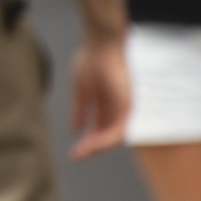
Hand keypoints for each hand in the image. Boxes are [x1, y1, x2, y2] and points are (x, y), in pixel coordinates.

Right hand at [68, 35, 129, 159]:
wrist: (101, 44)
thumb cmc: (90, 61)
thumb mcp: (80, 90)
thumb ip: (80, 110)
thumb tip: (75, 128)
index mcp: (108, 103)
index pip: (100, 128)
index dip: (87, 140)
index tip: (73, 150)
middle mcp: (118, 108)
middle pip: (106, 134)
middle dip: (90, 147)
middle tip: (75, 156)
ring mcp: (124, 107)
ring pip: (113, 136)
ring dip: (97, 147)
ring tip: (81, 153)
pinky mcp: (127, 106)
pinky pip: (118, 129)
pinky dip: (105, 139)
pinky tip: (92, 145)